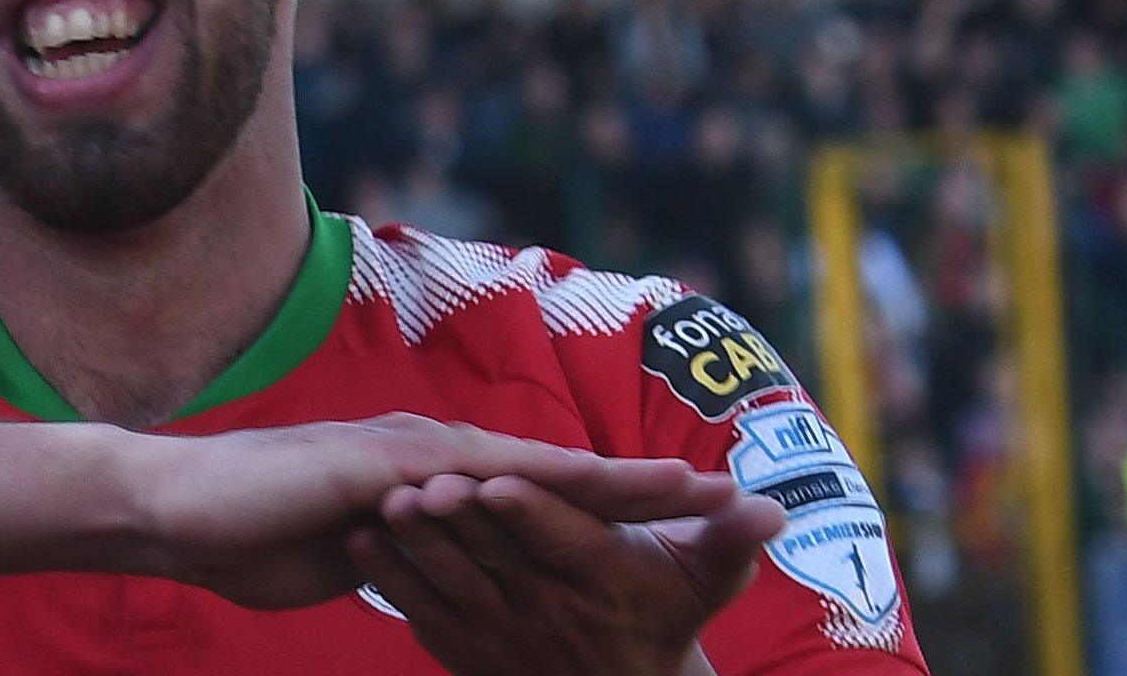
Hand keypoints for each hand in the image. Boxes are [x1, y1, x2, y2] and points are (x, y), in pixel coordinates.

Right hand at [120, 413, 745, 610]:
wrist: (180, 510)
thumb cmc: (253, 537)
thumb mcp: (352, 553)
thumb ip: (401, 553)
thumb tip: (430, 572)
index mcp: (435, 479)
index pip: (543, 496)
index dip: (616, 508)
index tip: (688, 522)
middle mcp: (439, 454)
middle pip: (566, 475)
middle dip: (652, 492)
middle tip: (737, 502)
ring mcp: (420, 453)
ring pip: (545, 469)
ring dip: (628, 484)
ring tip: (704, 495)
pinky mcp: (396, 465)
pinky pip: (491, 478)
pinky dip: (555, 483)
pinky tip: (606, 489)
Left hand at [345, 472, 785, 675]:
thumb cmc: (665, 622)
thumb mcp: (703, 581)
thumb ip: (727, 539)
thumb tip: (770, 507)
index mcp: (603, 578)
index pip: (563, 538)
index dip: (530, 510)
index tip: (496, 478)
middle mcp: (549, 609)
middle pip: (496, 555)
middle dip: (458, 518)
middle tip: (419, 482)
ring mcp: (501, 633)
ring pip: (451, 582)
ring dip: (414, 547)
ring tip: (378, 507)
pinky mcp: (464, 648)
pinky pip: (422, 613)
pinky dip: (390, 582)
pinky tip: (356, 544)